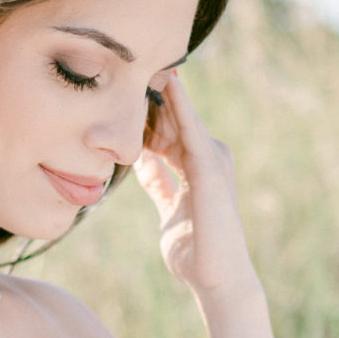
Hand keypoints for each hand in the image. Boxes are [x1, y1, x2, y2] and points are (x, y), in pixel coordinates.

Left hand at [134, 72, 258, 306]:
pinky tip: (165, 82)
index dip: (145, 111)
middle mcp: (209, 156)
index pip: (168, 129)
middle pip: (173, 118)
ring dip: (163, 90)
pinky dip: (178, 105)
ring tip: (141, 60)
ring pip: (181, 116)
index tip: (120, 89)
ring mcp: (213, 158)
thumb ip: (158, 182)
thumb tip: (142, 161)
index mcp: (197, 166)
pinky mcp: (210, 166)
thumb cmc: (194, 251)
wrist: (218, 278)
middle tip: (124, 66)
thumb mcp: (168, 208)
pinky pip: (190, 127)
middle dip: (149, 95)